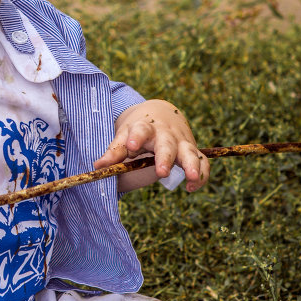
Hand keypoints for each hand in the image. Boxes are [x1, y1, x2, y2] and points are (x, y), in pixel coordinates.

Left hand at [93, 99, 209, 191]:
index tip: (131, 146)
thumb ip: (114, 151)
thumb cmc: (138, 128)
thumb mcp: (125, 134)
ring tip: (191, 178)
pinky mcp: (192, 150)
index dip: (136, 138)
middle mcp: (165, 134)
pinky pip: (202, 162)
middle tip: (161, 172)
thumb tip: (98, 167)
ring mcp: (181, 142)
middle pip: (167, 145)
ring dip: (192, 165)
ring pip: (190, 153)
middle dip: (165, 158)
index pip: (141, 130)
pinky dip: (202, 174)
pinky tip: (192, 187)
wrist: (161, 113)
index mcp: (145, 128)